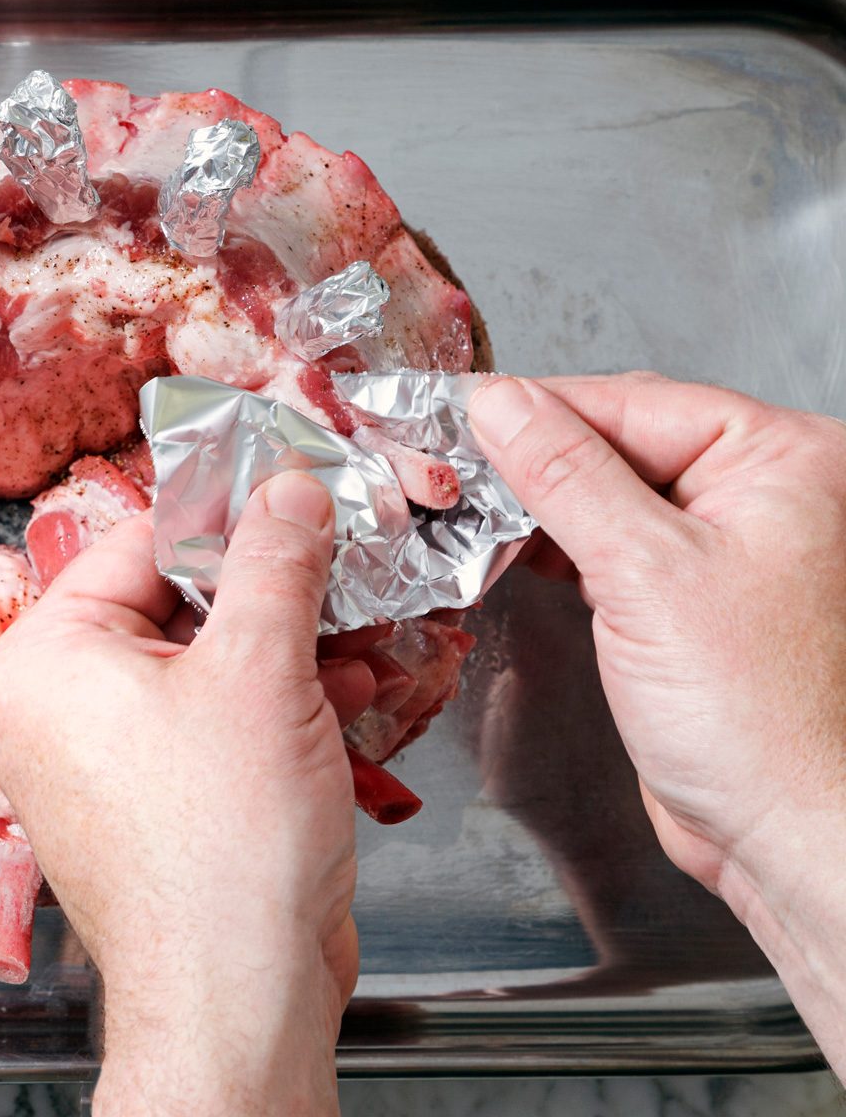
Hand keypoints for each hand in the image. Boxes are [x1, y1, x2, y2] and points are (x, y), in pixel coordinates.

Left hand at [0, 472, 375, 1115]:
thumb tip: (288, 493)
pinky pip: (211, 726)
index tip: (293, 493)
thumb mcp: (260, 669)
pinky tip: (348, 692)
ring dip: (289, 649)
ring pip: (203, 667)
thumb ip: (275, 563)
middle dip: (271, 592)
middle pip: (174, 604)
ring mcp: (100, 762)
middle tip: (341, 561)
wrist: (235, 996)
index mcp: (44, 660)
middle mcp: (54, 708)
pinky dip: (276, 706)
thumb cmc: (219, 851)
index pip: (137, 544)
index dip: (226, 516)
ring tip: (363, 632)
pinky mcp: (151, 805)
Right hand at [469, 372, 845, 1068]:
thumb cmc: (762, 722)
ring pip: (611, 493)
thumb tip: (501, 405)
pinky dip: (561, 546)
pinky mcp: (698, 599)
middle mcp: (768, 493)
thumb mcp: (644, 573)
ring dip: (539, 504)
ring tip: (468, 514)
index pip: (631, 402)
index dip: (533, 410)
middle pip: (620, 440)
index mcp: (784, 459)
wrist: (790, 834)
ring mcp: (733, 546)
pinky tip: (514, 553)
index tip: (452, 419)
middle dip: (531, 458)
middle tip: (447, 471)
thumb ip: (566, 475)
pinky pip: (617, 545)